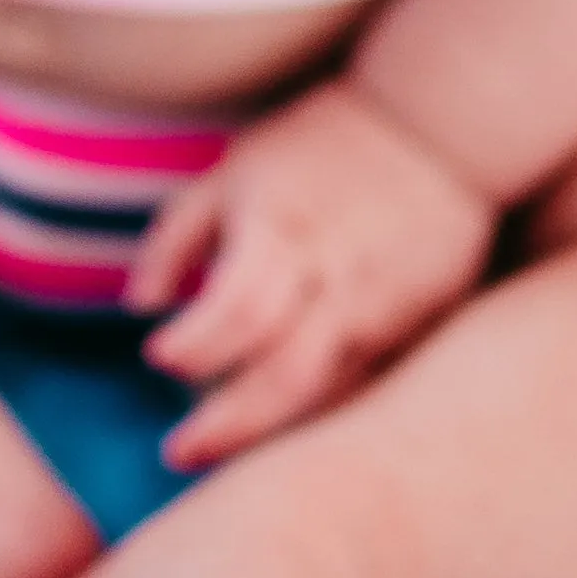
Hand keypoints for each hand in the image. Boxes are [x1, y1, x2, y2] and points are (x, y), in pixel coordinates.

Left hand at [125, 78, 496, 467]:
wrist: (438, 124)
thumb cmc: (321, 140)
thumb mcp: (238, 166)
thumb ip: (181, 232)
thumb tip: (138, 304)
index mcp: (280, 225)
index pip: (234, 308)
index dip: (192, 345)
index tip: (156, 358)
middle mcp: (329, 273)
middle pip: (279, 370)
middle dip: (225, 422)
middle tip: (177, 453)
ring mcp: (374, 304)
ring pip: (320, 389)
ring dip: (264, 432)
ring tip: (216, 453)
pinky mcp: (407, 323)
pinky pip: (355, 385)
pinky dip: (313, 414)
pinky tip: (279, 432)